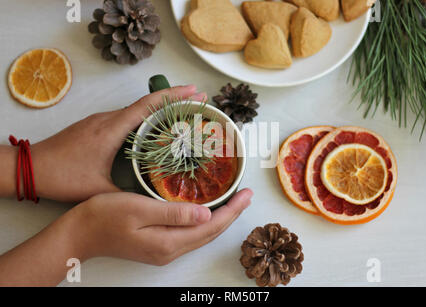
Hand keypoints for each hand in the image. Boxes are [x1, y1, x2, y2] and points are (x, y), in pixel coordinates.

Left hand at [31, 85, 205, 201]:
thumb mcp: (99, 189)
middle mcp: (108, 119)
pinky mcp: (96, 126)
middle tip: (197, 101)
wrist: (31, 167)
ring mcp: (101, 121)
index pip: (148, 105)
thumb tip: (153, 198)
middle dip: (174, 98)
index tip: (194, 91)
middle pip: (146, 102)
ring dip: (159, 108)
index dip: (174, 95)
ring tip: (181, 114)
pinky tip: (153, 129)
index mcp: (112, 129)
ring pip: (136, 109)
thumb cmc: (62, 176)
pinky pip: (126, 116)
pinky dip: (145, 117)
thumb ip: (128, 193)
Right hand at [70, 189, 252, 264]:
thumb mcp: (139, 210)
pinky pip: (190, 234)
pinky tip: (207, 211)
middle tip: (246, 195)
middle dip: (232, 214)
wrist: (79, 234)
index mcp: (169, 242)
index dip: (232, 210)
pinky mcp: (157, 246)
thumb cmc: (104, 216)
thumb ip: (174, 213)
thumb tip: (208, 214)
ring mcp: (163, 250)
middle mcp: (170, 251)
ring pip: (201, 235)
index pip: (211, 226)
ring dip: (220, 218)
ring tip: (234, 202)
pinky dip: (204, 221)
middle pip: (210, 233)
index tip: (247, 194)